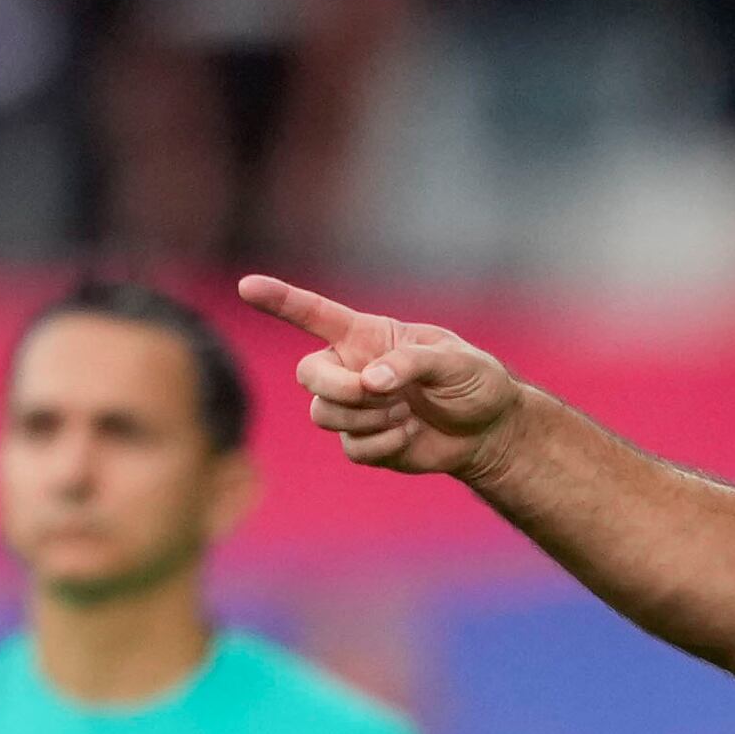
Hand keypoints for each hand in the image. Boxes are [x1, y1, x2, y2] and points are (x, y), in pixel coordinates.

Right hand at [239, 274, 524, 480]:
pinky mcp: (362, 442)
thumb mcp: (455, 361)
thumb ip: (411, 364)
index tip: (247, 286)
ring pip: (323, 414)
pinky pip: (350, 447)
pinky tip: (408, 435)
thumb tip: (370, 382)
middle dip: (338, 388)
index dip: (279, 300)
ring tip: (405, 413)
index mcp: (367, 335)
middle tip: (376, 393)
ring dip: (367, 418)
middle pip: (306, 374)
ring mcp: (354, 407)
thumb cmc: (473, 381)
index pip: (313, 314)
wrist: (487, 429)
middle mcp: (351, 367)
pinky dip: (382, 444)